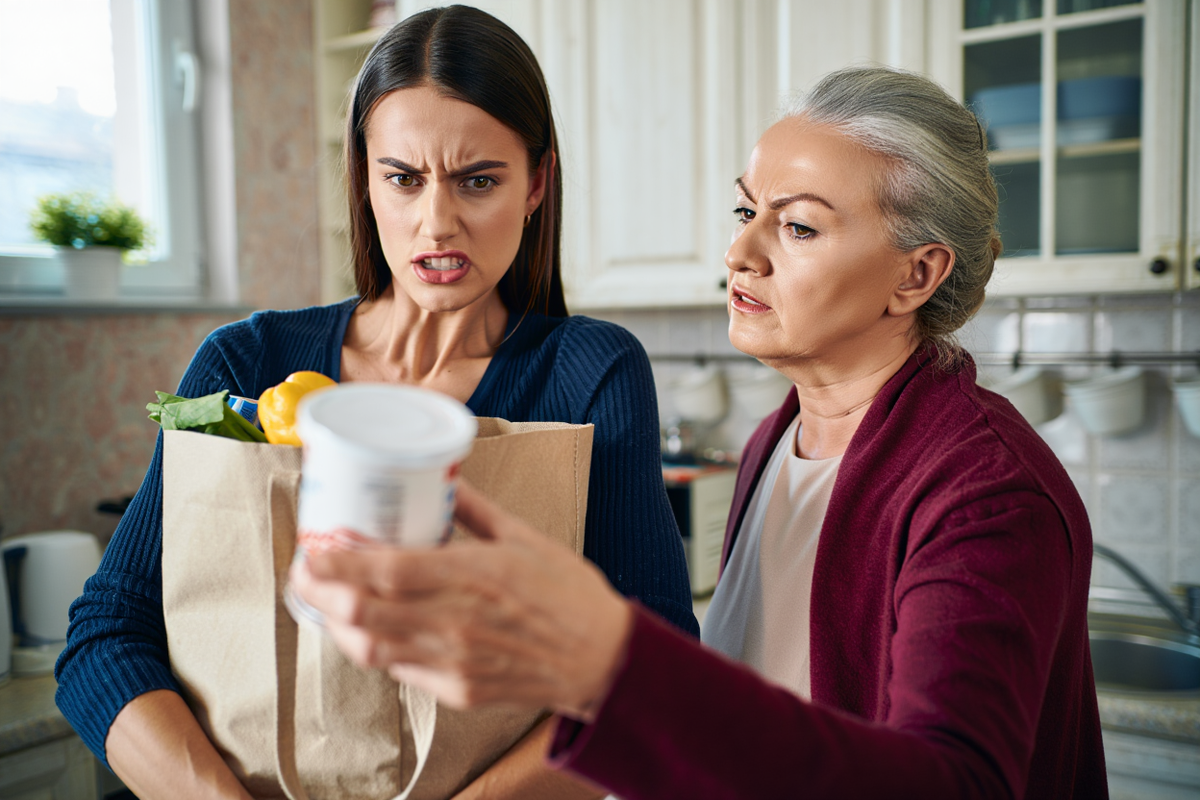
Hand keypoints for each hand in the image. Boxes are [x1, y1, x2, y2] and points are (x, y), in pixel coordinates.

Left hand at [290, 481, 633, 718]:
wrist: (602, 657)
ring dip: (336, 623)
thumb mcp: (525, 537)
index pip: (386, 570)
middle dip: (319, 591)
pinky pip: (398, 670)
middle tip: (304, 570)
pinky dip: (373, 648)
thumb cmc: (569, 594)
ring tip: (323, 600)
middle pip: (363, 612)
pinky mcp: (457, 689)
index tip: (310, 547)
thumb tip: (439, 477)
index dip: (336, 561)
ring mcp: (454, 661)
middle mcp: (457, 621)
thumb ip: (474, 509)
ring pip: (370, 648)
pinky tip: (366, 629)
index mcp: (475, 575)